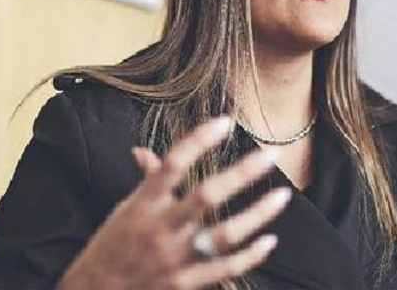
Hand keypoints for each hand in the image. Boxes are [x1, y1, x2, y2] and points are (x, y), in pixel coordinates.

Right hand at [57, 117, 290, 289]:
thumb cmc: (113, 242)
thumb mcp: (126, 207)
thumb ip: (146, 180)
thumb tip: (142, 150)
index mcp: (143, 203)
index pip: (173, 164)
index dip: (199, 140)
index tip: (226, 122)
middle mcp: (160, 228)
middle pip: (206, 196)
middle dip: (243, 174)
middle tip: (272, 154)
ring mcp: (173, 257)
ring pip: (223, 235)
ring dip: (257, 215)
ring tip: (283, 195)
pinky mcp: (184, 282)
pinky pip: (224, 269)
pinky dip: (250, 256)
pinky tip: (269, 241)